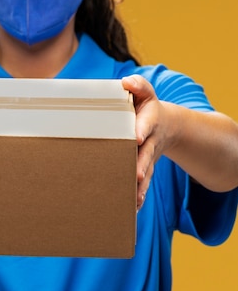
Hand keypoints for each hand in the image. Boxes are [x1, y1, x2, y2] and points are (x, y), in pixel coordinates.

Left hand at [122, 75, 168, 209]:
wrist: (165, 124)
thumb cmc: (145, 106)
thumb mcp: (144, 93)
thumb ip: (138, 86)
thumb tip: (126, 82)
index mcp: (149, 120)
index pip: (145, 124)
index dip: (141, 129)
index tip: (136, 136)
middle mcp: (151, 140)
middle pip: (146, 153)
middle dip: (141, 164)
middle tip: (136, 175)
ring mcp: (149, 155)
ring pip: (146, 171)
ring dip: (141, 186)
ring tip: (135, 199)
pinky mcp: (145, 167)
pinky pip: (143, 182)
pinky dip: (139, 195)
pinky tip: (133, 208)